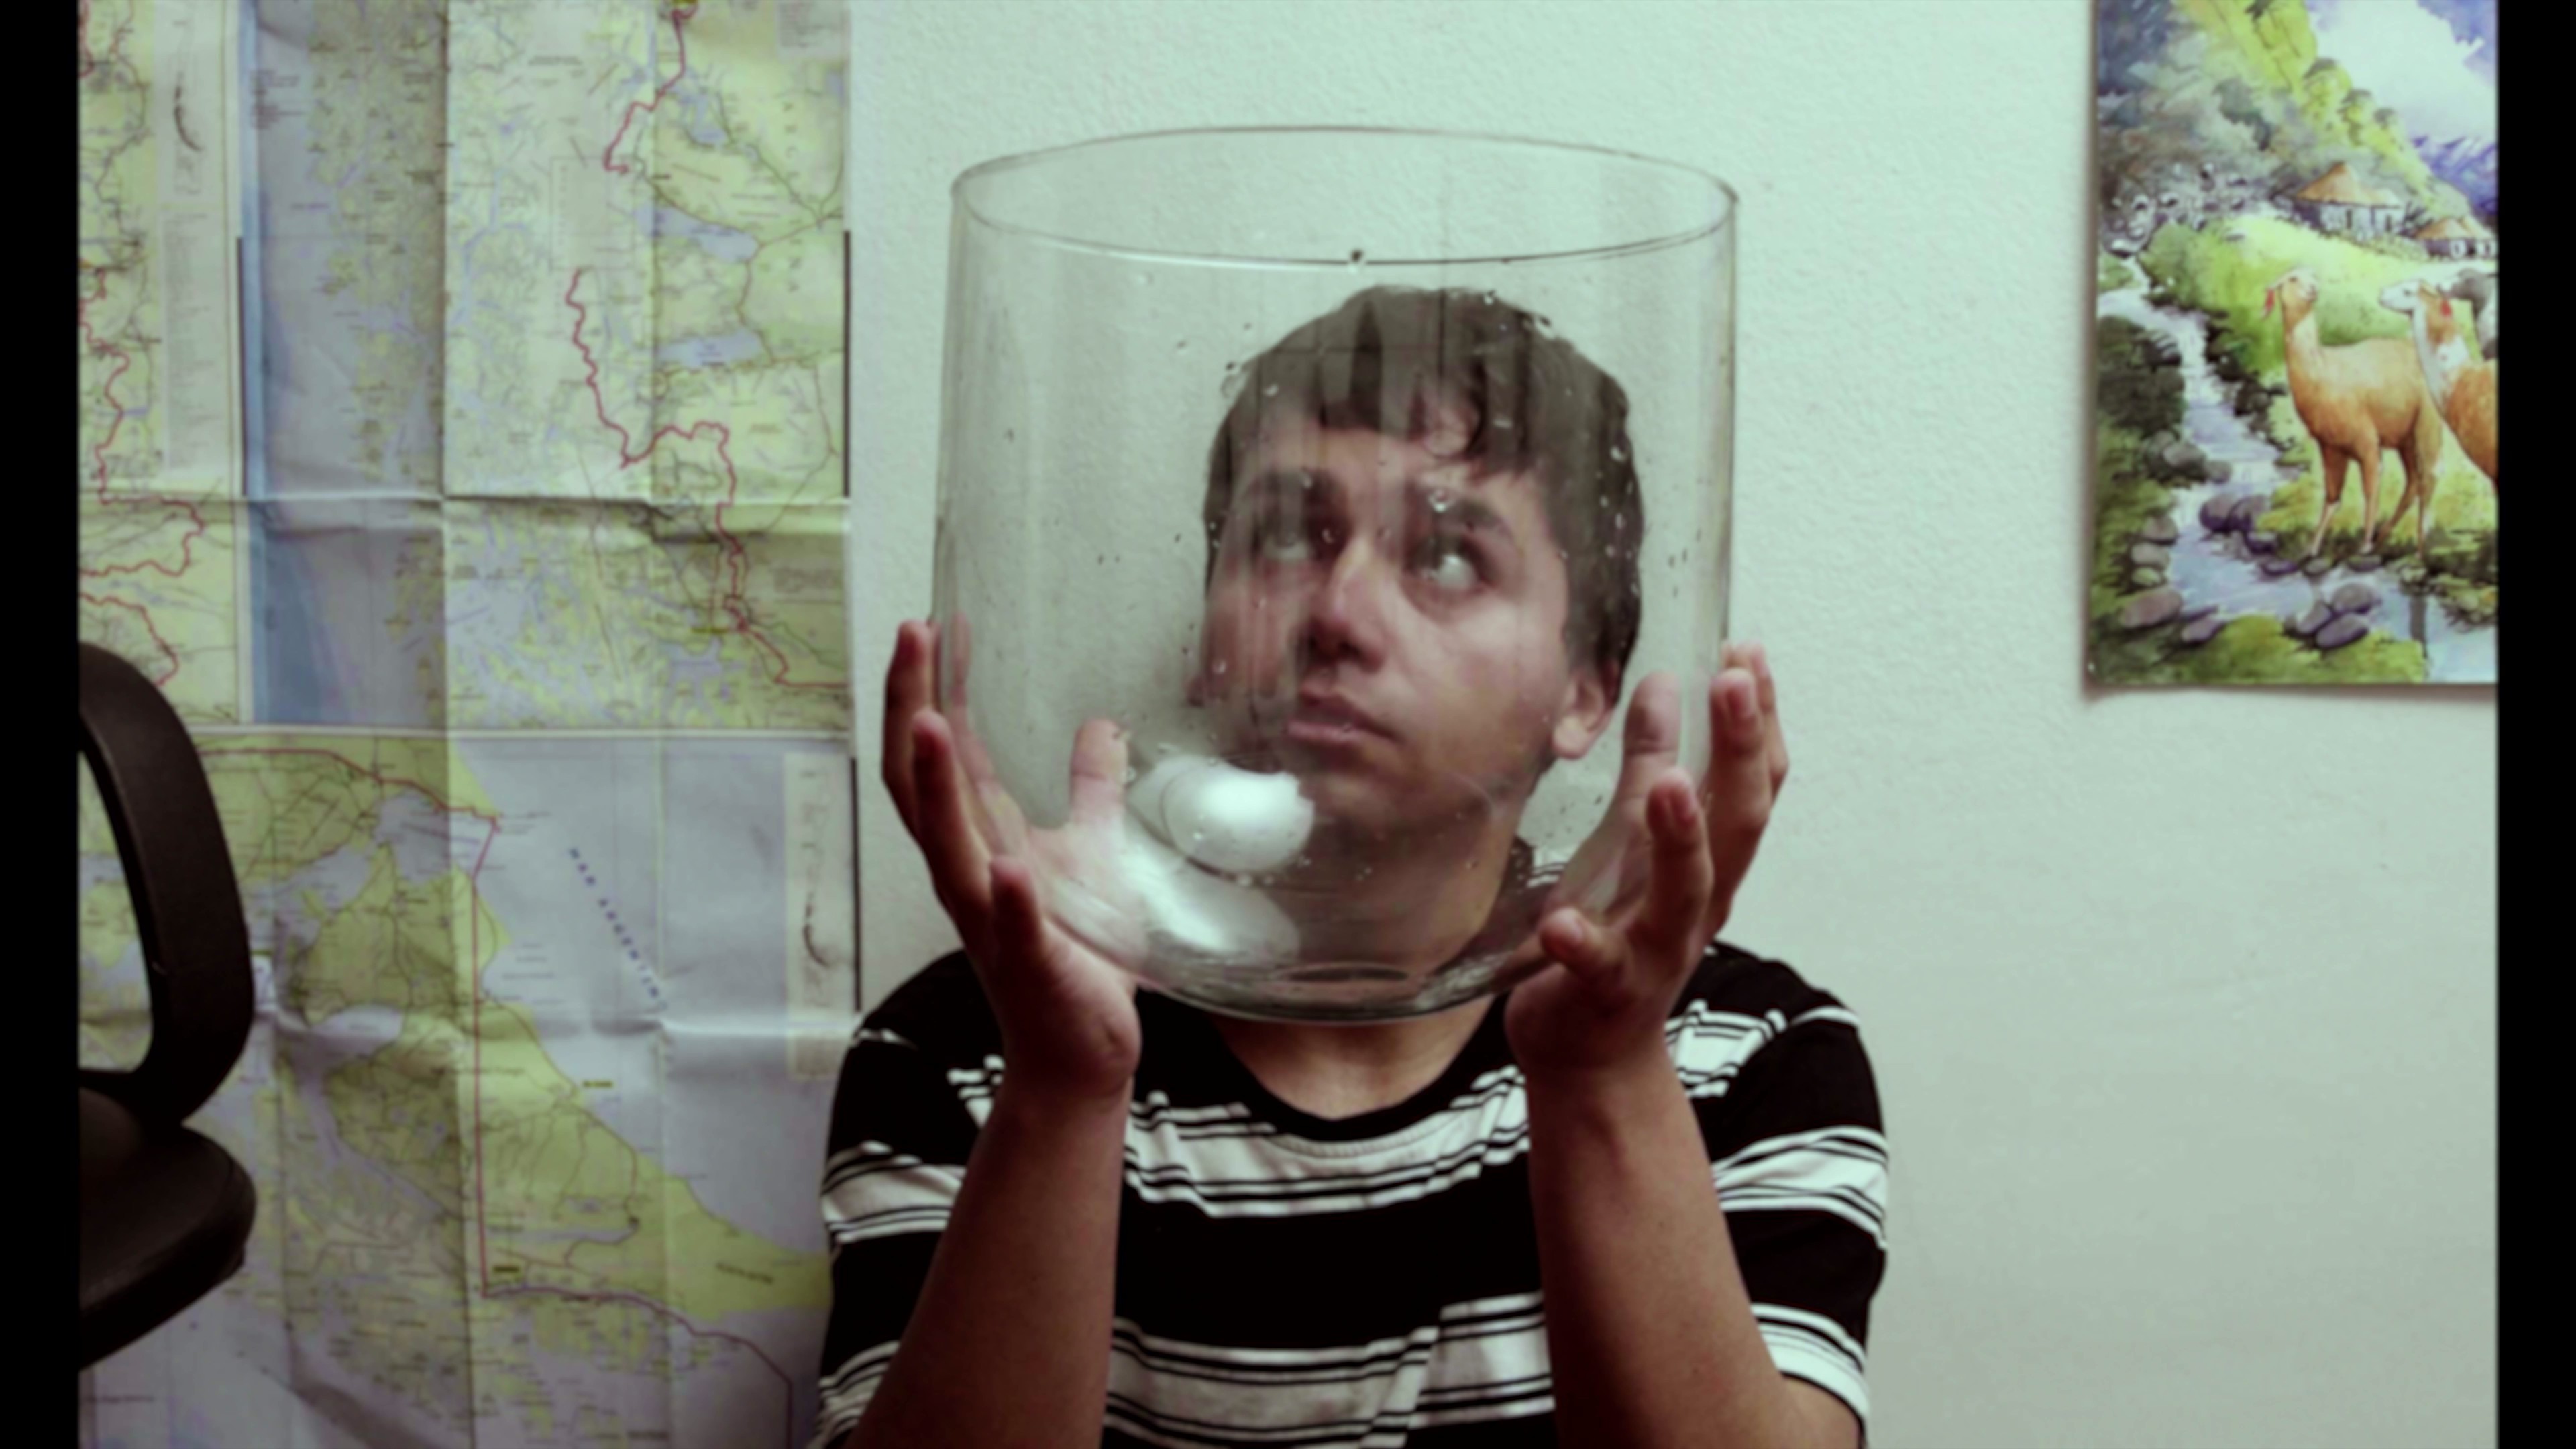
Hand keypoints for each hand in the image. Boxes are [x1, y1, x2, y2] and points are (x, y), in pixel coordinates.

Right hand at [881, 617, 1143, 1100]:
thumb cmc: (1079, 954)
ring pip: (946, 846)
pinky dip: (1009, 896)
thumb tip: (1099, 724)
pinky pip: (1014, 927)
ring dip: (938, 784)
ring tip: (932, 721)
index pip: (938, 754)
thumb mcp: (1092, 853)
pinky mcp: (1033, 964)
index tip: (929, 623)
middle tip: (913, 636)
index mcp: (979, 841)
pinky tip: (1007, 866)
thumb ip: (1091, 790)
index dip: (926, 690)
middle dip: (912, 708)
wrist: (1080, 1052)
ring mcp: (994, 919)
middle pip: (918, 782)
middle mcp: (970, 873)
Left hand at [1504, 643, 1788, 1081]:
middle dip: (1741, 751)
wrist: (1592, 1055)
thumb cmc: (1614, 935)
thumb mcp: (1630, 841)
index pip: (1752, 783)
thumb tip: (1666, 682)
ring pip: (1687, 892)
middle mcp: (1699, 902)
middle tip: (1734, 680)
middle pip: (1739, 823)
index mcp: (1710, 861)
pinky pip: (1598, 967)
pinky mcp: (1605, 991)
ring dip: (1682, 837)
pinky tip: (1561, 921)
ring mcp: (1657, 949)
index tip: (1746, 653)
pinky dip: (1584, 944)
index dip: (1757, 721)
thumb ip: (1650, 767)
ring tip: (1673, 783)